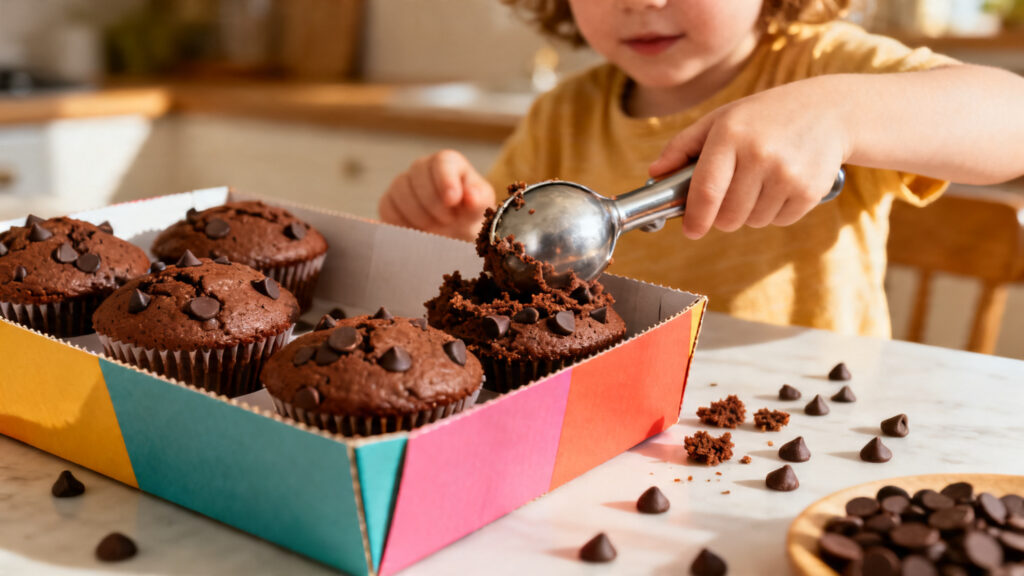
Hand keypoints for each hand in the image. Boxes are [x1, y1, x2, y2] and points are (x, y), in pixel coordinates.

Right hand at [379, 150, 494, 240]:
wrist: (454, 235)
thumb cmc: (469, 215)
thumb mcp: (482, 207)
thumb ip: (479, 199)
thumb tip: (471, 196)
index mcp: (448, 163)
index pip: (442, 162)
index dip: (446, 180)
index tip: (452, 200)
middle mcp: (422, 168)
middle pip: (418, 175)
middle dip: (434, 203)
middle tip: (449, 221)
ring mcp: (402, 184)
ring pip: (400, 192)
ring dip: (419, 216)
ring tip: (437, 229)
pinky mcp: (388, 202)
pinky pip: (388, 209)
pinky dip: (403, 224)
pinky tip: (419, 232)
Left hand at [649, 78, 849, 238]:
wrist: (828, 111)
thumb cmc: (763, 117)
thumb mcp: (721, 120)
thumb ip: (683, 146)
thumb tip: (655, 173)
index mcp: (730, 135)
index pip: (706, 190)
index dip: (695, 218)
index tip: (690, 230)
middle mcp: (760, 154)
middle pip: (728, 216)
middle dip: (722, 215)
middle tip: (730, 195)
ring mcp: (787, 174)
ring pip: (753, 221)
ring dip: (750, 212)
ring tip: (760, 181)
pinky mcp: (810, 190)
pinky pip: (779, 221)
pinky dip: (775, 211)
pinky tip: (781, 183)